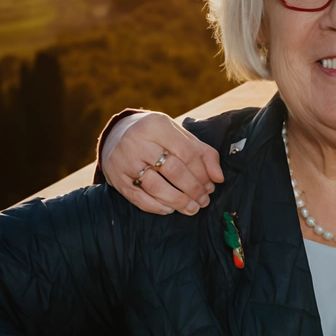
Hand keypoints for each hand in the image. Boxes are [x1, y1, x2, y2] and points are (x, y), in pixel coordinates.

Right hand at [104, 113, 224, 215]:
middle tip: (204, 200)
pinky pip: (139, 199)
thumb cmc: (157, 137)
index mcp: (156, 126)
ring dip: (178, 202)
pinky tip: (171, 209)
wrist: (117, 135)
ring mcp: (124, 161)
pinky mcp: (116, 179)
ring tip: (192, 208)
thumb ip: (202, 152)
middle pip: (173, 171)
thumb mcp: (178, 135)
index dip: (202, 173)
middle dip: (193, 189)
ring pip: (156, 188)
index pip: (187, 153)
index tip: (211, 186)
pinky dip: (157, 207)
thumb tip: (219, 177)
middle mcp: (137, 142)